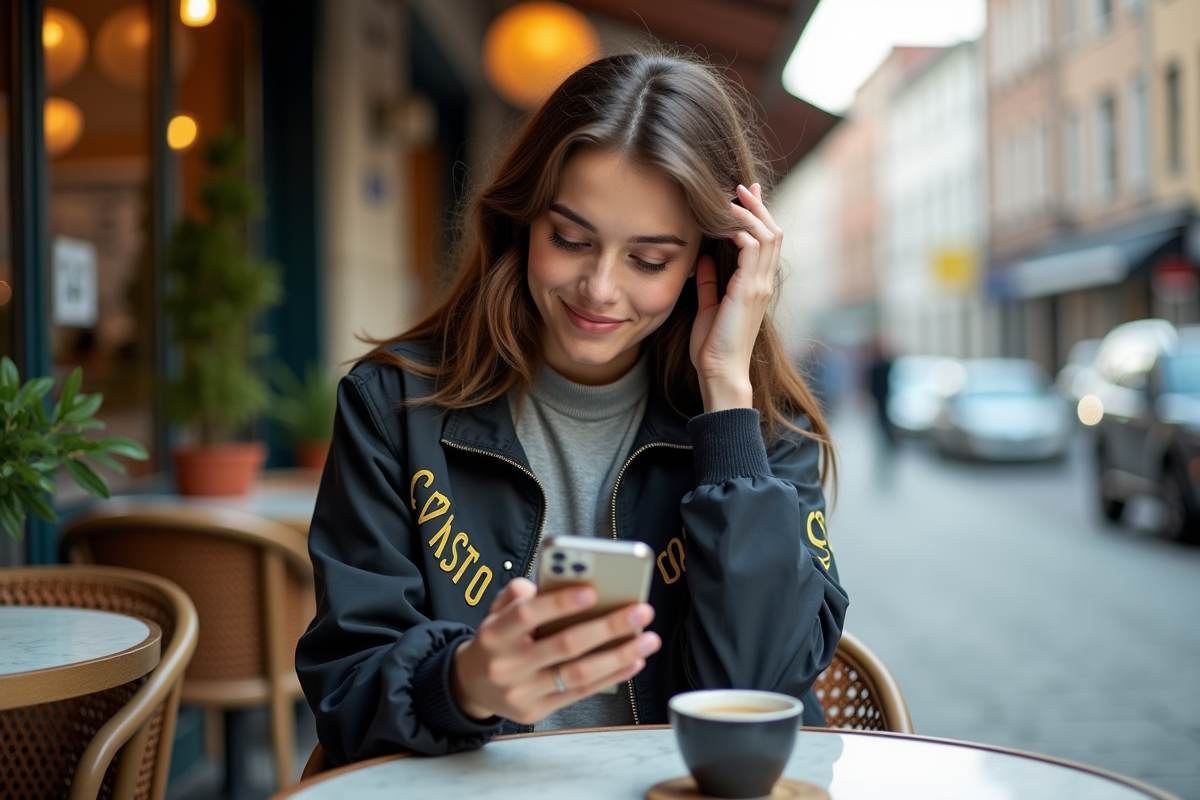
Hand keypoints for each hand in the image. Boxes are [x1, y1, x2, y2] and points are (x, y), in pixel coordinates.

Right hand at [450, 578, 660, 724]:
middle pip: (564, 645)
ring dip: (619, 656)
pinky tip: (634, 661)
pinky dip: (612, 676)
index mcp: (495, 633)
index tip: (592, 590)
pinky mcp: (538, 710)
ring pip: (578, 674)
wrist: (471, 685)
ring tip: (648, 639)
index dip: (559, 602)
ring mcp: (523, 692)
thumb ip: (516, 594)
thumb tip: (544, 583)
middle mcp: (507, 665)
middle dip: (607, 627)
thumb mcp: (495, 611)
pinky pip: (581, 692)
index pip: (527, 614)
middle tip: (640, 611)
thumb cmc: (496, 640)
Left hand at [689, 183, 782, 411]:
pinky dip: (741, 231)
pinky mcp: (749, 290)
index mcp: (756, 286)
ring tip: (734, 196)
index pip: (766, 242)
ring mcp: (760, 286)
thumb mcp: (709, 306)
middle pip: (773, 232)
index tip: (745, 195)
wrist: (718, 371)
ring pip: (768, 236)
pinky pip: (752, 249)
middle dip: (758, 207)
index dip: (758, 216)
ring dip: (750, 213)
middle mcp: (763, 283)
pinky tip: (725, 222)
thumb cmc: (712, 345)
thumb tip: (703, 258)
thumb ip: (709, 281)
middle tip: (741, 187)